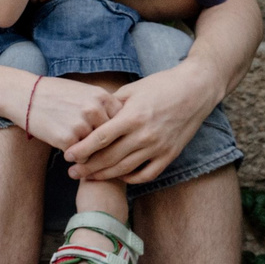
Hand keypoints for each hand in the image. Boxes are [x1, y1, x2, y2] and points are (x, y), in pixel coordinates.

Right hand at [18, 75, 120, 152]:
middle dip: (111, 149)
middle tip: (107, 155)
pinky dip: (78, 158)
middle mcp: (96, 110)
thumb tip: (126, 127)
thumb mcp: (86, 93)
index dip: (122, 134)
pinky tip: (69, 151)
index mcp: (103, 97)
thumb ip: (106, 107)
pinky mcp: (67, 140)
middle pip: (115, 139)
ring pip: (99, 151)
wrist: (24, 95)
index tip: (118, 141)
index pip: (125, 123)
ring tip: (86, 154)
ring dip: (94, 155)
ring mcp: (82, 125)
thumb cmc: (56, 95)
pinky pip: (82, 158)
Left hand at [65, 60, 223, 183]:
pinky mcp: (170, 154)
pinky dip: (131, 178)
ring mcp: (158, 147)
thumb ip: (111, 104)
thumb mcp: (132, 89)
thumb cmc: (161, 85)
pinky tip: (119, 176)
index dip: (82, 149)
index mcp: (132, 116)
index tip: (68, 156)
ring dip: (105, 175)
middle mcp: (145, 135)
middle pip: (109, 157)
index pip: (100, 138)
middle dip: (88, 168)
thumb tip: (88, 114)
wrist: (196, 89)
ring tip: (89, 178)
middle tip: (71, 173)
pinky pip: (147, 174)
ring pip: (125, 169)